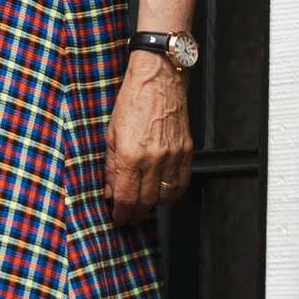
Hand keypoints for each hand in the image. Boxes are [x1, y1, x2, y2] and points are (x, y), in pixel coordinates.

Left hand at [106, 54, 191, 225]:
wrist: (159, 80)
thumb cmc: (133, 101)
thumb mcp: (111, 133)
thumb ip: (111, 166)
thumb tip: (111, 191)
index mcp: (131, 155)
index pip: (126, 198)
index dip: (121, 214)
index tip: (118, 218)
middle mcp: (154, 159)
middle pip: (146, 202)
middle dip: (136, 214)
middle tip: (129, 215)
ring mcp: (173, 157)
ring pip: (166, 197)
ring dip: (154, 206)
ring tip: (145, 204)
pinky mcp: (187, 152)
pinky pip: (182, 184)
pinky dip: (172, 193)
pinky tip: (163, 192)